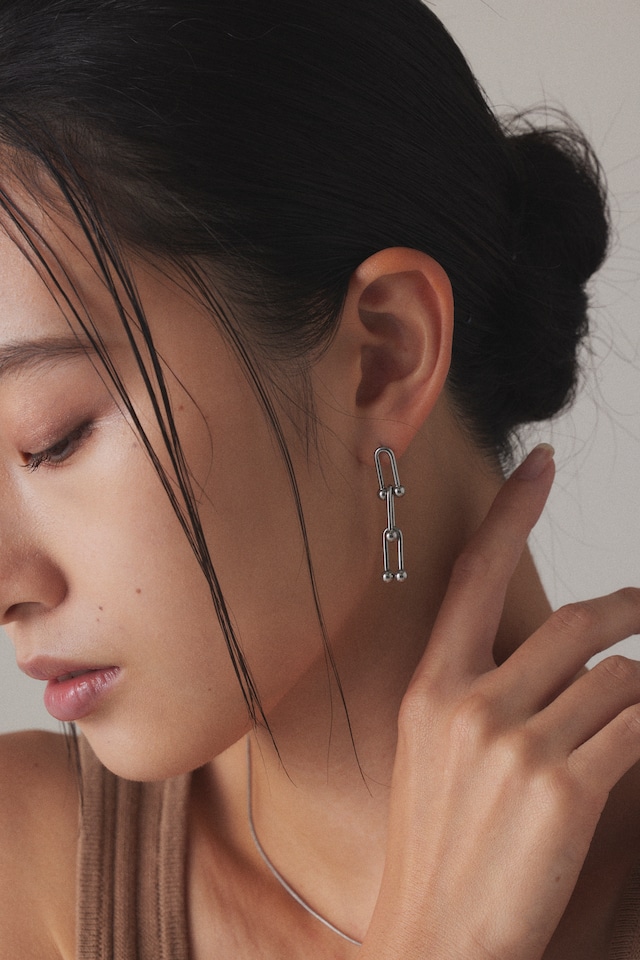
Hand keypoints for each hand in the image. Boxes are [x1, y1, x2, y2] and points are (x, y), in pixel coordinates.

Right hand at [361, 445, 639, 959]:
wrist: (433, 943)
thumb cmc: (436, 852)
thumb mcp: (435, 758)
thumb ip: (479, 697)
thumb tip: (549, 662)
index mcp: (431, 688)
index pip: (472, 574)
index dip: (510, 512)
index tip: (538, 464)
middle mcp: (469, 703)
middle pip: (573, 624)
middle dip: (625, 609)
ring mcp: (515, 743)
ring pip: (618, 676)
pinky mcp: (565, 787)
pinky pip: (636, 724)